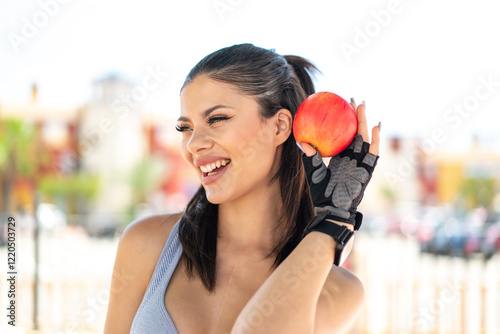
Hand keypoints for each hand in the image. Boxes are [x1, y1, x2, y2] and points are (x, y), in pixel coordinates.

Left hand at [297, 100, 379, 228]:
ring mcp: (360, 163)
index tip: (341, 107)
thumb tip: (300, 142)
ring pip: (365, 138)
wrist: (333, 209)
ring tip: (363, 107)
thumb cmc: (322, 193)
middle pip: (356, 132)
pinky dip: (376, 140)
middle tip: (353, 100)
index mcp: (340, 157)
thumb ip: (309, 157)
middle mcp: (352, 158)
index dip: (343, 122)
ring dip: (365, 122)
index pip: (343, 135)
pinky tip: (375, 127)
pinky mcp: (367, 170)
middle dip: (356, 116)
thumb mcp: (313, 173)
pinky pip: (373, 153)